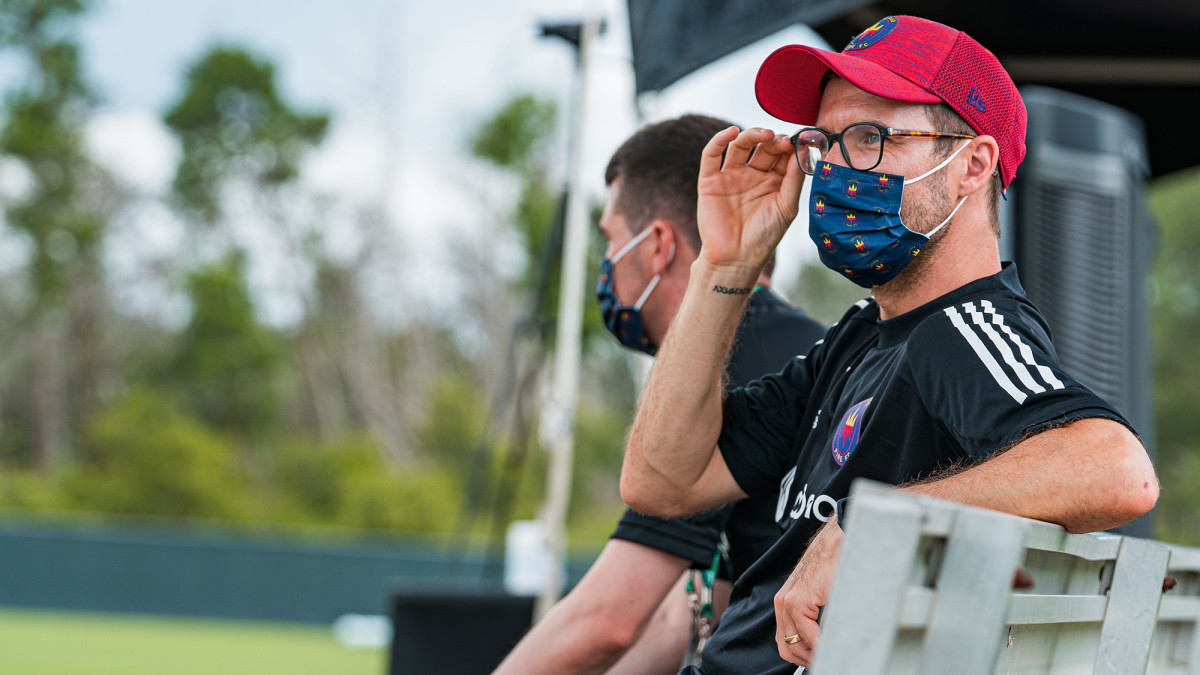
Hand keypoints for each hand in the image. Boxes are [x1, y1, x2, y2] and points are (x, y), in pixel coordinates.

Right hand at [696, 127, 804, 275]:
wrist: (736, 258)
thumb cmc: (764, 236)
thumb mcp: (786, 207)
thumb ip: (793, 178)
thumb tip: (801, 150)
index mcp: (772, 181)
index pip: (781, 154)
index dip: (789, 145)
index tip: (798, 142)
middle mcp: (752, 175)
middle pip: (762, 147)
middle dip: (773, 140)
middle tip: (783, 140)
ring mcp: (730, 176)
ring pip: (739, 146)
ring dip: (752, 135)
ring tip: (765, 135)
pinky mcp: (710, 180)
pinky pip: (711, 155)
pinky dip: (719, 140)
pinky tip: (732, 132)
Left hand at [774, 519, 842, 666]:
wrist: (835, 545)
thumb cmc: (832, 569)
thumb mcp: (816, 595)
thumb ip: (812, 616)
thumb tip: (821, 643)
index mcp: (783, 603)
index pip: (785, 641)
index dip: (800, 657)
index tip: (817, 660)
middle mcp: (781, 604)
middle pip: (786, 647)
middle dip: (805, 660)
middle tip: (823, 662)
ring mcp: (788, 602)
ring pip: (795, 645)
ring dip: (813, 656)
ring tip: (829, 657)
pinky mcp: (799, 601)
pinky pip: (808, 635)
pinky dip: (820, 646)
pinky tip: (831, 646)